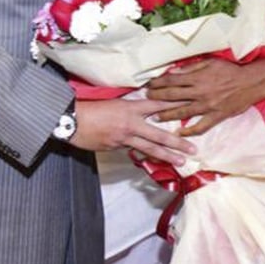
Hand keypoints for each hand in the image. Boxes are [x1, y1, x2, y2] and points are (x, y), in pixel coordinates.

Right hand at [71, 98, 195, 165]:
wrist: (71, 120)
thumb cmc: (91, 107)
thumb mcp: (114, 102)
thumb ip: (130, 107)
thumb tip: (143, 111)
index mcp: (131, 107)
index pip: (158, 105)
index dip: (175, 106)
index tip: (190, 106)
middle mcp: (131, 123)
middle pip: (160, 134)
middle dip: (178, 143)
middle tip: (193, 149)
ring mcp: (124, 138)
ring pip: (150, 148)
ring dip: (167, 156)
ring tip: (181, 161)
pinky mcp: (116, 148)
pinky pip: (134, 151)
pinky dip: (145, 156)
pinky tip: (157, 161)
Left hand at [146, 56, 264, 135]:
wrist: (252, 82)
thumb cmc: (232, 70)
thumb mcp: (211, 62)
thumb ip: (191, 68)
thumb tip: (173, 73)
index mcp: (198, 77)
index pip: (171, 81)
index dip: (157, 83)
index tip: (148, 85)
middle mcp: (199, 92)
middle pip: (172, 96)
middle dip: (156, 98)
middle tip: (146, 100)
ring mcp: (207, 106)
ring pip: (182, 113)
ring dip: (166, 115)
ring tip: (155, 117)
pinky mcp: (216, 116)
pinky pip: (200, 127)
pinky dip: (188, 131)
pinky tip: (178, 133)